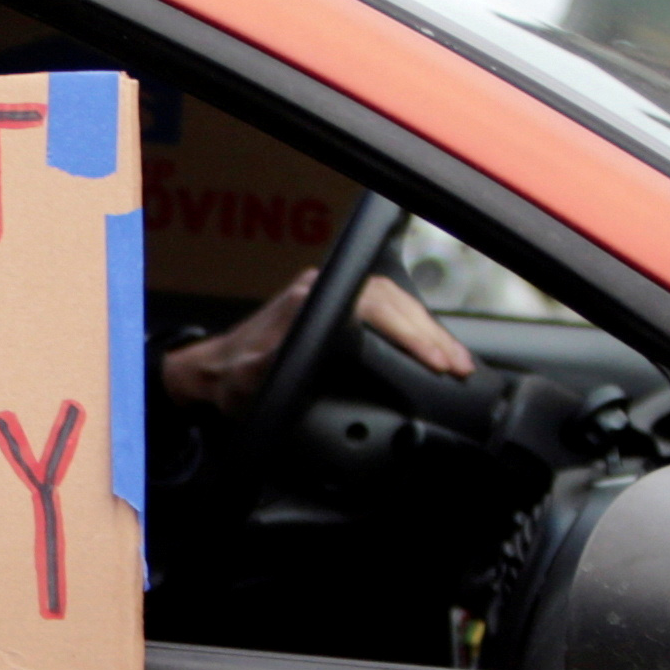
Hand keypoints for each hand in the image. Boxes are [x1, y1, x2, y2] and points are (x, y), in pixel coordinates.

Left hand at [159, 271, 479, 416]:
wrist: (209, 376)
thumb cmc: (231, 379)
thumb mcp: (258, 376)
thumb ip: (285, 360)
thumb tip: (314, 350)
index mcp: (309, 299)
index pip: (377, 304)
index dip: (411, 332)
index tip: (437, 359)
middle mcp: (320, 290)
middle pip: (394, 301)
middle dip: (432, 335)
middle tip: (461, 366)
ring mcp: (328, 297)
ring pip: (394, 304)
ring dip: (427, 332)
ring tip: (456, 360)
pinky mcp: (332, 310)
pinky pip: (384, 312)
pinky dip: (411, 331)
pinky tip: (431, 350)